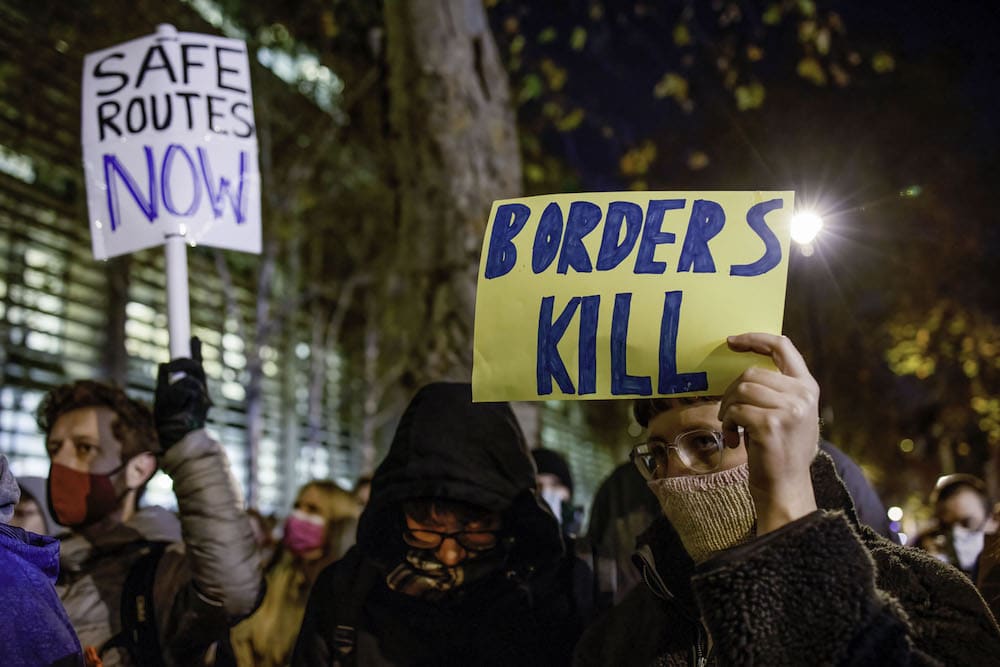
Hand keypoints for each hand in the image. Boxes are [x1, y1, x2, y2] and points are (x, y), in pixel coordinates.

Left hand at [155, 337, 211, 449]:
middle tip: (167, 366)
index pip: (195, 367)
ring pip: (190, 378)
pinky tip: (175, 407)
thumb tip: (162, 364)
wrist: (175, 439)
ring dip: (174, 386)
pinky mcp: (203, 403)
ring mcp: (203, 397)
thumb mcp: (162, 396)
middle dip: (182, 362)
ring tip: (168, 400)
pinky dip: (176, 395)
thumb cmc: (168, 421)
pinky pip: (187, 389)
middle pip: (196, 367)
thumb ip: (164, 381)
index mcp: (192, 387)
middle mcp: (201, 390)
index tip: (194, 338)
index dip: (196, 351)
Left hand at [718, 333, 819, 533]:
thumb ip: (779, 390)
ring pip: (741, 389)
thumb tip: (749, 369)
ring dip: (728, 409)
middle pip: (751, 373)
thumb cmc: (781, 452)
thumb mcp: (790, 415)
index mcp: (808, 387)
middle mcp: (803, 394)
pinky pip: (736, 410)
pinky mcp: (771, 423)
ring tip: (732, 428)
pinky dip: (727, 424)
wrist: (785, 488)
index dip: (756, 339)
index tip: (733, 341)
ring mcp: (789, 408)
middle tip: (728, 415)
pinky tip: (733, 440)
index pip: (783, 347)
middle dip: (731, 392)